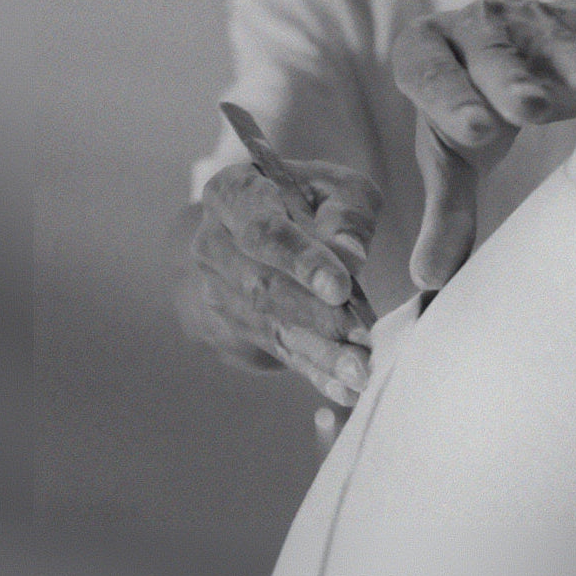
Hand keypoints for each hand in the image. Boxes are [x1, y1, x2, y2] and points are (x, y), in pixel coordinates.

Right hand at [176, 160, 380, 404]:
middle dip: (317, 317)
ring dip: (319, 352)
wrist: (264, 230)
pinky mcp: (231, 324)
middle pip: (263, 285)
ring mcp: (216, 287)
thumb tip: (349, 255)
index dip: (301, 260)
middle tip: (362, 340)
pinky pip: (276, 350)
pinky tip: (345, 387)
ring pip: (270, 325)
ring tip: (361, 370)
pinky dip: (313, 370)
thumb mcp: (336, 188)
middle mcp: (212, 241)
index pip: (262, 229)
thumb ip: (347, 213)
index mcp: (232, 193)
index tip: (339, 288)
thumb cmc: (311, 201)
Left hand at [391, 0, 575, 288]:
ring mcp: (532, 20)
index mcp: (425, 51)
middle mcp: (476, 25)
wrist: (509, 52)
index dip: (450, 101)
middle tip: (532, 109)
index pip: (429, 74)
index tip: (475, 132)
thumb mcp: (451, 158)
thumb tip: (430, 280)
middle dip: (512, 80)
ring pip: (554, 40)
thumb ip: (445, 214)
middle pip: (491, 52)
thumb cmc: (470, 112)